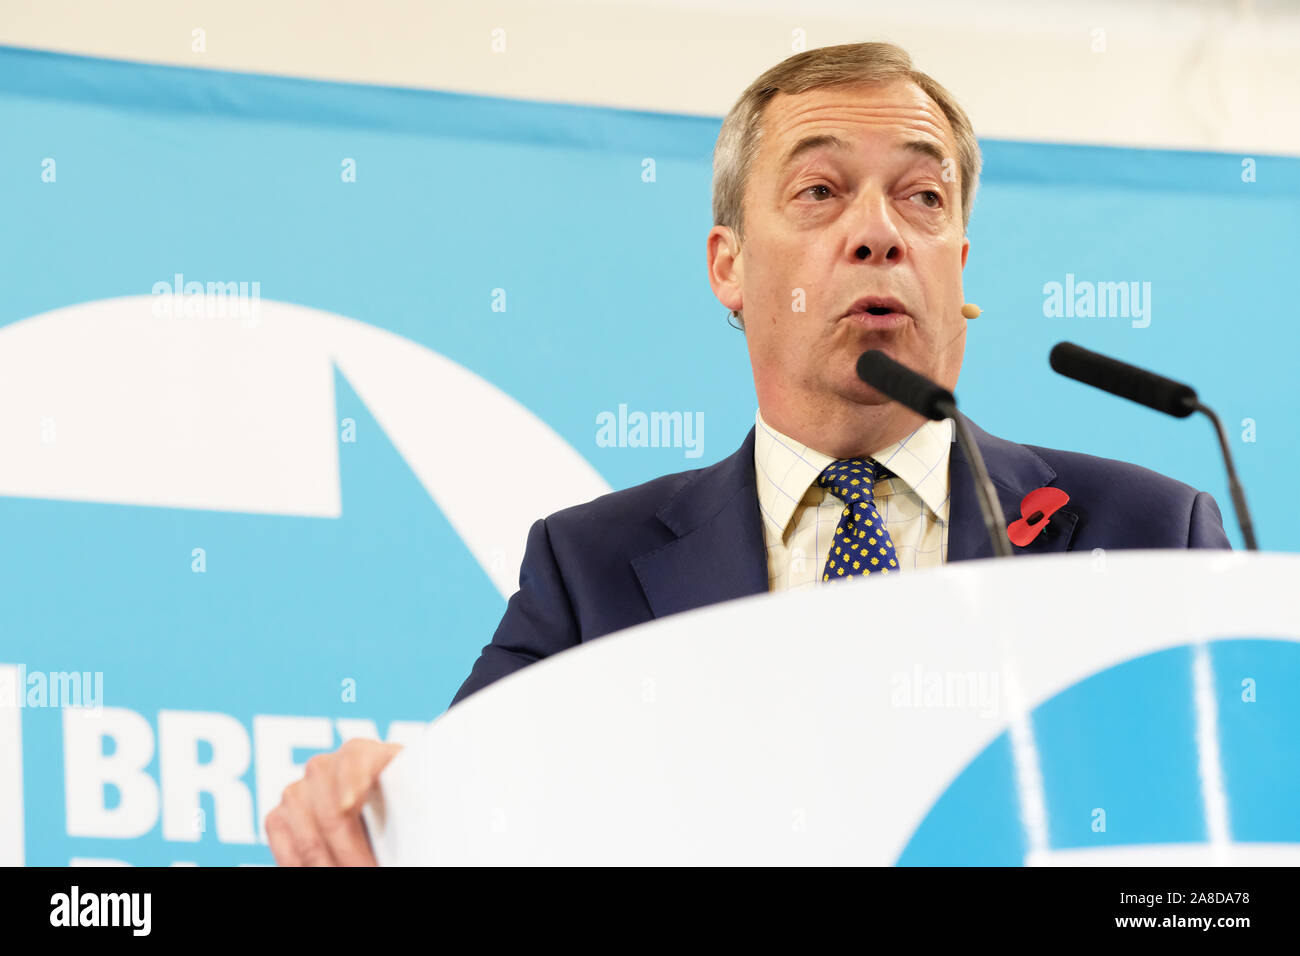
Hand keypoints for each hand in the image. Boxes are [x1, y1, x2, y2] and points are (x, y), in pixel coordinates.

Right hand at [265, 738, 402, 865]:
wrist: (371, 811)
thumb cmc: (401, 808)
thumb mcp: (413, 799)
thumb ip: (414, 803)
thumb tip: (424, 824)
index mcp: (365, 754)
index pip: (356, 759)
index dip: (353, 780)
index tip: (350, 805)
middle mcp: (326, 767)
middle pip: (331, 811)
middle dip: (349, 851)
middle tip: (368, 869)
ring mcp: (298, 790)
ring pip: (308, 835)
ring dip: (327, 863)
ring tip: (346, 874)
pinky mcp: (279, 816)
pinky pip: (285, 846)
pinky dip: (300, 864)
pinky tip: (319, 870)